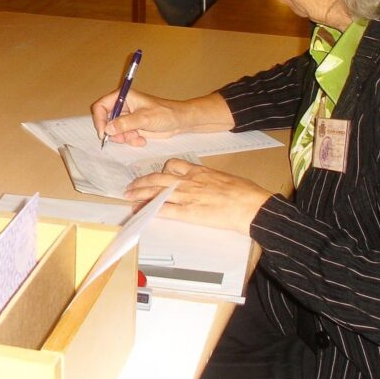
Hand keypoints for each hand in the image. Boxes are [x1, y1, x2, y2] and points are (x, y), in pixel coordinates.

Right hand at [91, 89, 185, 147]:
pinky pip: (123, 136)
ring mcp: (127, 118)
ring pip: (114, 131)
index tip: (104, 133)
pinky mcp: (132, 127)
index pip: (101, 106)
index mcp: (123, 96)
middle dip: (113, 132)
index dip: (99, 120)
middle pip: (106, 120)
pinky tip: (142, 139)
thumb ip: (125, 123)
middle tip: (122, 139)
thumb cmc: (165, 113)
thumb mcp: (144, 118)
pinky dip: (131, 140)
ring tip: (137, 137)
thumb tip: (107, 129)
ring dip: (124, 137)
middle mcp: (123, 106)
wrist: (179, 122)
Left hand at [124, 158, 271, 234]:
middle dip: (142, 182)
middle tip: (131, 186)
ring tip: (129, 197)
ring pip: (156, 192)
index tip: (154, 175)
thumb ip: (212, 179)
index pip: (173, 166)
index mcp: (199, 171)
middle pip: (158, 178)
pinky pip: (163, 210)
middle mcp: (188, 182)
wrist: (250, 205)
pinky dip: (150, 210)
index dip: (161, 171)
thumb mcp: (225, 178)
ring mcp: (186, 197)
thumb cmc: (244, 192)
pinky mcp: (188, 212)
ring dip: (140, 195)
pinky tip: (141, 212)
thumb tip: (211, 184)